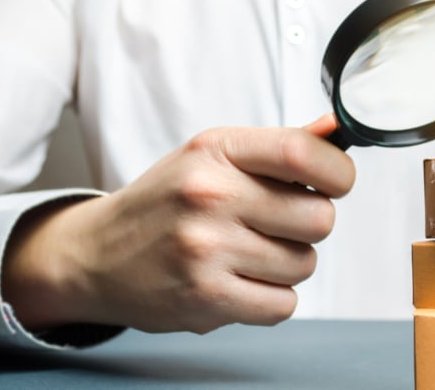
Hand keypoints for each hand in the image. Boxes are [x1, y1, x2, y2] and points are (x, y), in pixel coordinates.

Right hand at [1, 114, 354, 333]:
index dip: (338, 173)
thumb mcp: (212, 158)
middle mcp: (210, 195)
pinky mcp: (206, 297)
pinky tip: (241, 282)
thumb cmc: (166, 202)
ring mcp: (206, 249)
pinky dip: (271, 298)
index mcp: (217, 151)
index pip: (304, 153)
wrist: (95, 255)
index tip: (334, 184)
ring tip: (247, 254)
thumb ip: (278, 147)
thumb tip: (335, 130)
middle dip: (308, 225)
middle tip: (276, 225)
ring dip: (287, 264)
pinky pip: (284, 303)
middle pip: (319, 218)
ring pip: (305, 264)